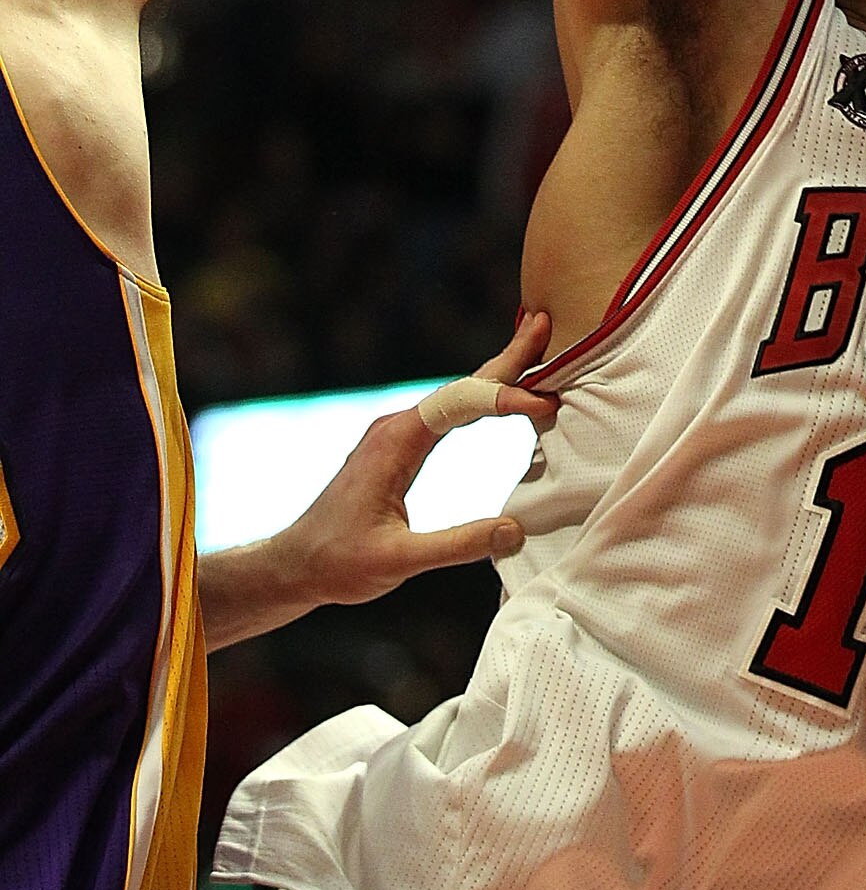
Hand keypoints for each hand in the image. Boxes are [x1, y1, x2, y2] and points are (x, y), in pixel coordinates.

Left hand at [271, 312, 557, 610]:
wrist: (294, 565)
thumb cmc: (338, 563)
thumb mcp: (399, 562)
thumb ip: (456, 546)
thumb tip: (516, 530)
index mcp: (397, 441)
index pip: (462, 403)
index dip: (507, 396)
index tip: (548, 404)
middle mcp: (397, 426)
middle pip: (462, 384)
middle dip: (506, 356)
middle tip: (546, 323)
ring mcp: (395, 433)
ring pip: (455, 394)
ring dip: (495, 374)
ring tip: (532, 347)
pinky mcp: (397, 446)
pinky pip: (446, 411)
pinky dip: (478, 396)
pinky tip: (493, 394)